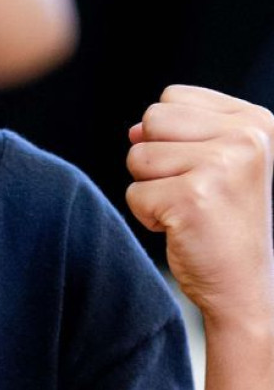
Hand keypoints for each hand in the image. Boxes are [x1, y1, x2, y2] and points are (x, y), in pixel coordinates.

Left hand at [127, 85, 273, 324]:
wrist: (247, 291)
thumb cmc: (223, 222)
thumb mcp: (211, 163)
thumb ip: (174, 132)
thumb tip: (132, 131)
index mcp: (256, 121)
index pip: (172, 97)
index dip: (171, 135)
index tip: (206, 171)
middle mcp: (247, 138)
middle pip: (151, 119)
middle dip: (156, 158)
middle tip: (195, 193)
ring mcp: (222, 166)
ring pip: (137, 155)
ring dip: (151, 187)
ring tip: (190, 210)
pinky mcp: (194, 198)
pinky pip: (134, 192)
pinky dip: (148, 215)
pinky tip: (184, 230)